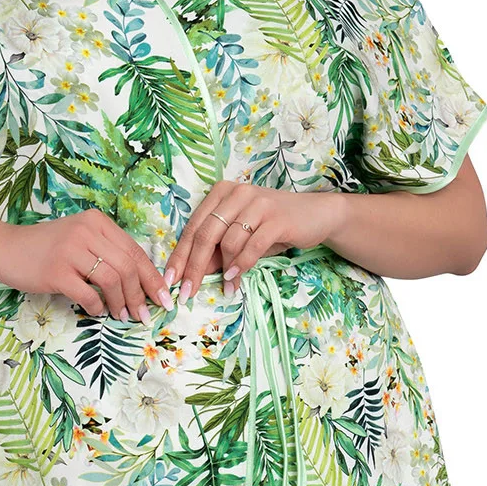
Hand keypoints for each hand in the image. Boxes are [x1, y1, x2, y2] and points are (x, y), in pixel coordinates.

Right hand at [0, 209, 174, 321]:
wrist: (5, 248)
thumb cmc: (46, 248)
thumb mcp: (80, 239)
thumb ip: (108, 252)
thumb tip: (141, 283)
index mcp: (97, 222)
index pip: (135, 251)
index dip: (153, 277)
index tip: (163, 297)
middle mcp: (86, 231)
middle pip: (128, 267)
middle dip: (141, 295)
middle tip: (145, 315)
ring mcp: (71, 250)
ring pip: (113, 280)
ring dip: (123, 303)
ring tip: (123, 316)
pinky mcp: (57, 271)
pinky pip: (89, 294)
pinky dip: (98, 307)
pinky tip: (98, 312)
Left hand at [164, 182, 338, 301]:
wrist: (315, 215)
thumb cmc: (272, 226)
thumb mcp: (241, 236)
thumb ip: (217, 251)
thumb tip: (192, 274)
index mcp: (222, 192)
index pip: (193, 227)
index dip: (179, 255)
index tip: (171, 280)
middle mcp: (237, 193)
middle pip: (205, 234)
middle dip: (193, 267)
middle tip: (186, 292)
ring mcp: (257, 203)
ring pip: (228, 241)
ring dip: (223, 269)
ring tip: (226, 287)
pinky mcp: (277, 218)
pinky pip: (252, 246)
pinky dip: (241, 265)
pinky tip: (235, 278)